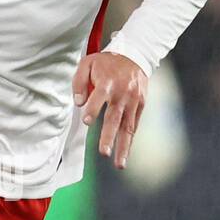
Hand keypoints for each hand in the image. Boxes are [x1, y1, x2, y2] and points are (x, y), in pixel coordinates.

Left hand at [72, 50, 147, 168]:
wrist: (135, 55)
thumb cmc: (107, 62)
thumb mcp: (88, 63)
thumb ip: (79, 82)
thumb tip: (78, 102)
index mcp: (107, 82)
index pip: (99, 97)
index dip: (93, 108)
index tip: (86, 121)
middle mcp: (122, 93)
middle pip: (114, 117)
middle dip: (108, 136)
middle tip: (103, 152)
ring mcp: (133, 101)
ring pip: (128, 126)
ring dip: (123, 146)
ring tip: (119, 164)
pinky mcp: (141, 105)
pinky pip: (134, 125)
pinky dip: (130, 140)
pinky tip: (125, 154)